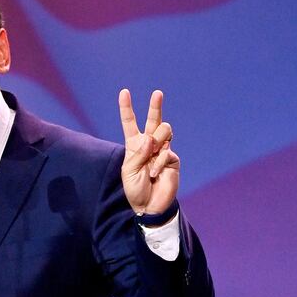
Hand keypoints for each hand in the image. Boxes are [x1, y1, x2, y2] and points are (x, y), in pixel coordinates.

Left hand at [119, 89, 178, 216]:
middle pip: (153, 120)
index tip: (124, 92)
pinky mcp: (172, 158)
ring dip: (157, 143)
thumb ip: (138, 154)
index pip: (130, 123)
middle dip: (155, 106)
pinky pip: (167, 152)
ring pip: (165, 132)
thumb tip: (150, 138)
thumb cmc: (135, 189)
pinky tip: (155, 174)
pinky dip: (158, 163)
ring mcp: (162, 150)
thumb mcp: (129, 171)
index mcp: (134, 145)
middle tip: (157, 93)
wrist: (149, 205)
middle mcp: (149, 144)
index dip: (127, 108)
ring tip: (151, 161)